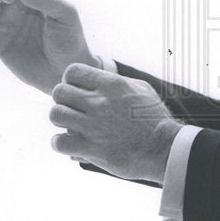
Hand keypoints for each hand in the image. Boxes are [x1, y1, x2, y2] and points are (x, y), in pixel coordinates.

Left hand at [49, 63, 181, 182]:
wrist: (164, 149)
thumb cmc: (154, 118)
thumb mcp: (141, 89)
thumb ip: (117, 81)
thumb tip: (100, 79)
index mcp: (112, 85)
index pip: (73, 71)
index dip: (70, 80)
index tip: (77, 90)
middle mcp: (99, 102)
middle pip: (59, 91)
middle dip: (63, 99)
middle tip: (73, 108)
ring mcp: (93, 126)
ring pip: (55, 114)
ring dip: (61, 120)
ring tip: (71, 125)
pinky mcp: (91, 148)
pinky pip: (58, 142)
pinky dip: (60, 143)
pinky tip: (71, 143)